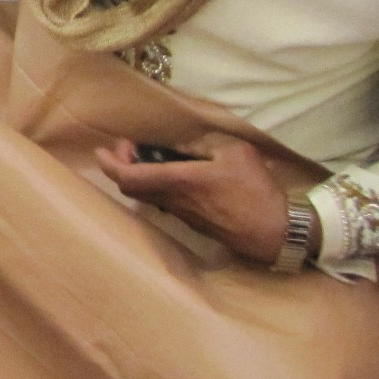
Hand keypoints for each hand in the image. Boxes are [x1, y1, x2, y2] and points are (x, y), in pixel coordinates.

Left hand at [94, 135, 303, 265]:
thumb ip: (202, 147)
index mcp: (179, 181)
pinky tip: (174, 176)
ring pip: (146, 197)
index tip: (103, 150)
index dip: (110, 163)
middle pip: (130, 188)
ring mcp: (183, 215)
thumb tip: (180, 148)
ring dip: (140, 178)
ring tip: (150, 159)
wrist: (275, 230)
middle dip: (121, 167)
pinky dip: (157, 188)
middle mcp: (174, 201)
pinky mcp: (195, 224)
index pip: (128, 176)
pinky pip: (165, 204)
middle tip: (128, 149)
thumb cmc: (255, 189)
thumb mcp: (233, 153)